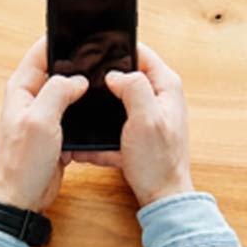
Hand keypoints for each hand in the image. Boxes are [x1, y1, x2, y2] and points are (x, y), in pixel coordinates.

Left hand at [0, 37, 88, 211]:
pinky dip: (84, 113)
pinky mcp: (54, 135)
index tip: (80, 31)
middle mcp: (30, 101)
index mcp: (21, 90)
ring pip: (67, 95)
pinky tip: (99, 110)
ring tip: (104, 80)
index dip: (58, 40)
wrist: (21, 200)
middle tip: (101, 55)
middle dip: (76, 64)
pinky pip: (73, 116)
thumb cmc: (22, 163)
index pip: (39, 53)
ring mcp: (42, 118)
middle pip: (55, 72)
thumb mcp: (40, 121)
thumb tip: (77, 78)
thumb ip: (58, 93)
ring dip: (82, 90)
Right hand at [72, 44, 193, 206]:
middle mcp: (160, 98)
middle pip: (127, 75)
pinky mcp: (139, 133)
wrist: (161, 197)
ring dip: (100, 108)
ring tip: (81, 110)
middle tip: (81, 81)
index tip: (94, 50)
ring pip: (117, 101)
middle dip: (104, 79)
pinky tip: (89, 145)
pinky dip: (102, 134)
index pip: (141, 52)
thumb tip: (114, 73)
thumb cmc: (158, 162)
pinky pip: (114, 125)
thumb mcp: (145, 119)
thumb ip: (133, 88)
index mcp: (166, 87)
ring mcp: (149, 116)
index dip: (118, 49)